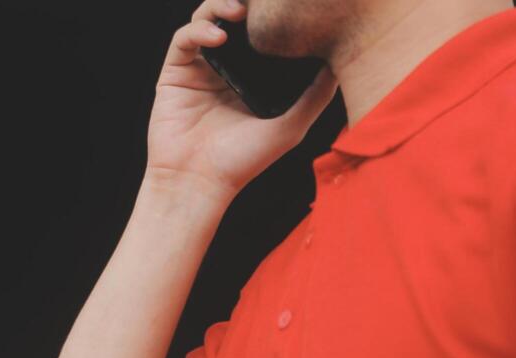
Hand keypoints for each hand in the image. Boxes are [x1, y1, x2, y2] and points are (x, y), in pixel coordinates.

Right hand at [148, 0, 337, 200]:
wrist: (199, 182)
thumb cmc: (243, 162)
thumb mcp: (291, 127)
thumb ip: (315, 97)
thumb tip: (340, 64)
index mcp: (251, 77)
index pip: (261, 33)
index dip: (270, 15)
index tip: (288, 6)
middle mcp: (225, 68)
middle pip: (233, 18)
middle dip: (244, 2)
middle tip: (261, 0)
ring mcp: (199, 68)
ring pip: (206, 19)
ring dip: (220, 6)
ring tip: (240, 10)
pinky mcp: (176, 72)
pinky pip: (184, 39)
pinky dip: (199, 30)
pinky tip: (219, 36)